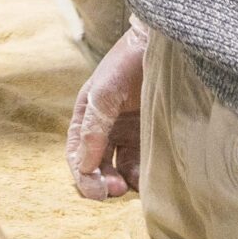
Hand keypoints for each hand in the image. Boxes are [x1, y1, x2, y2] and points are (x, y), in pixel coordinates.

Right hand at [66, 24, 147, 199]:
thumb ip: (92, 129)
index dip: (83, 175)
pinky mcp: (150, 134)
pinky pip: (142, 161)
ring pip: (119, 167)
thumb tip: (83, 166)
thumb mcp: (103, 94)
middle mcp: (105, 127)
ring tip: (132, 186)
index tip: (98, 191)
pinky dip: (142, 173)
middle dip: (102, 181)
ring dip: (122, 180)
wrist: (161, 47)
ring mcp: (128, 132)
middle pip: (97, 164)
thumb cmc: (127, 64)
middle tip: (116, 190)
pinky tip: (147, 177)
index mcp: (86, 115)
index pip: (76, 153)